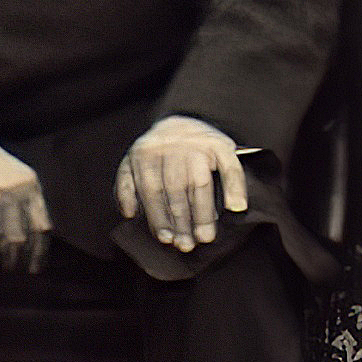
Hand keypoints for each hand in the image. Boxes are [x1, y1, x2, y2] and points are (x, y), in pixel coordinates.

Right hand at [0, 122, 48, 271]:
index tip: (31, 268)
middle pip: (16, 240)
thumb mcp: (18, 174)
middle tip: (8, 270)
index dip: (37, 253)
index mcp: (28, 185)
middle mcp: (8, 193)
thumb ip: (32, 201)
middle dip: (13, 262)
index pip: (40, 228)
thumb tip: (39, 240)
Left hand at [115, 115, 251, 256]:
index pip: (152, 191)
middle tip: (186, 245)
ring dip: (204, 213)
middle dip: (181, 221)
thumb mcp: (133, 162)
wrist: (183, 117)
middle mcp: (171, 148)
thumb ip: (126, 187)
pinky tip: (235, 207)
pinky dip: (235, 187)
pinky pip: (230, 167)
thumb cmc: (158, 150)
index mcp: (146, 153)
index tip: (165, 239)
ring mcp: (197, 146)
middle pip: (176, 191)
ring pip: (201, 183)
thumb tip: (128, 213)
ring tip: (205, 236)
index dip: (159, 217)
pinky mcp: (220, 144)